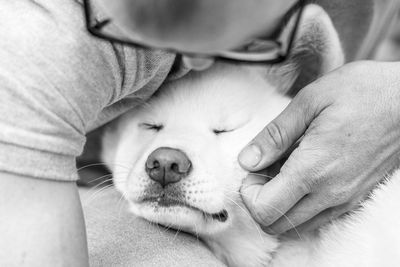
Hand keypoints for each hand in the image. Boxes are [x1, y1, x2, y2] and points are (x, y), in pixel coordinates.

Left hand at [238, 61, 399, 233]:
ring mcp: (345, 199)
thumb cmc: (362, 92)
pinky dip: (300, 204)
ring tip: (281, 171)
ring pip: (297, 226)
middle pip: (276, 224)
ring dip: (279, 205)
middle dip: (259, 201)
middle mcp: (329, 193)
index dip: (247, 193)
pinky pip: (318, 217)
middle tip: (262, 171)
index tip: (252, 169)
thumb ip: (274, 135)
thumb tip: (247, 160)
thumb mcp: (309, 102)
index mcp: (313, 168)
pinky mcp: (355, 197)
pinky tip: (302, 174)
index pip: (264, 209)